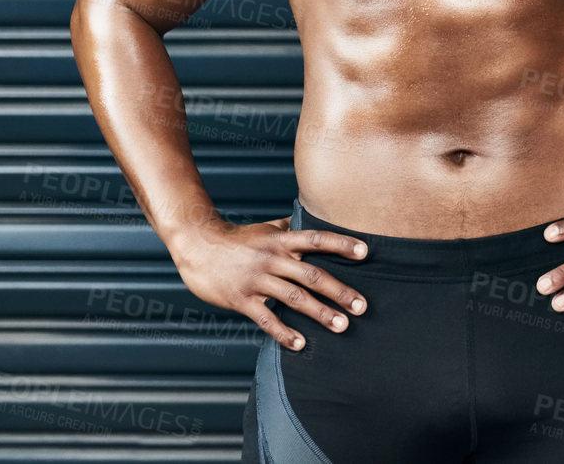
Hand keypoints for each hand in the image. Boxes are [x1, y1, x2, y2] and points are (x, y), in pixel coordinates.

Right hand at [168, 217, 369, 350]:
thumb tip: (315, 218)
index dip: (341, 244)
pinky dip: (284, 332)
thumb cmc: (238, 239)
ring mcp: (256, 280)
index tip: (365, 252)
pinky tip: (300, 344)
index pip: (316, 238)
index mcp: (281, 240)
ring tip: (342, 326)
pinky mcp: (241, 299)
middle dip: (339, 291)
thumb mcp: (267, 229)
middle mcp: (272, 258)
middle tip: (362, 306)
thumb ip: (291, 228)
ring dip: (320, 313)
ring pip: (294, 297)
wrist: (197, 247)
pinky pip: (266, 318)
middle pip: (311, 274)